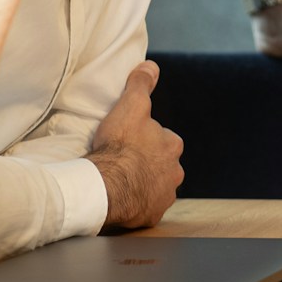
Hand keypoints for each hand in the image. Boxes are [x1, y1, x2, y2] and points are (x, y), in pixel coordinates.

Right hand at [89, 61, 183, 227]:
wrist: (107, 186)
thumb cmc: (120, 145)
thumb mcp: (130, 105)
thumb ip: (141, 84)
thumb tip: (151, 66)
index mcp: (172, 146)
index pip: (164, 138)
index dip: (147, 137)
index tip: (131, 139)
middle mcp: (175, 172)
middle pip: (162, 164)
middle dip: (147, 162)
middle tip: (124, 160)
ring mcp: (164, 196)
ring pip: (155, 186)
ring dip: (142, 183)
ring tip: (121, 179)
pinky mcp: (152, 215)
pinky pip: (145, 207)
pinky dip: (136, 203)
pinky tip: (121, 198)